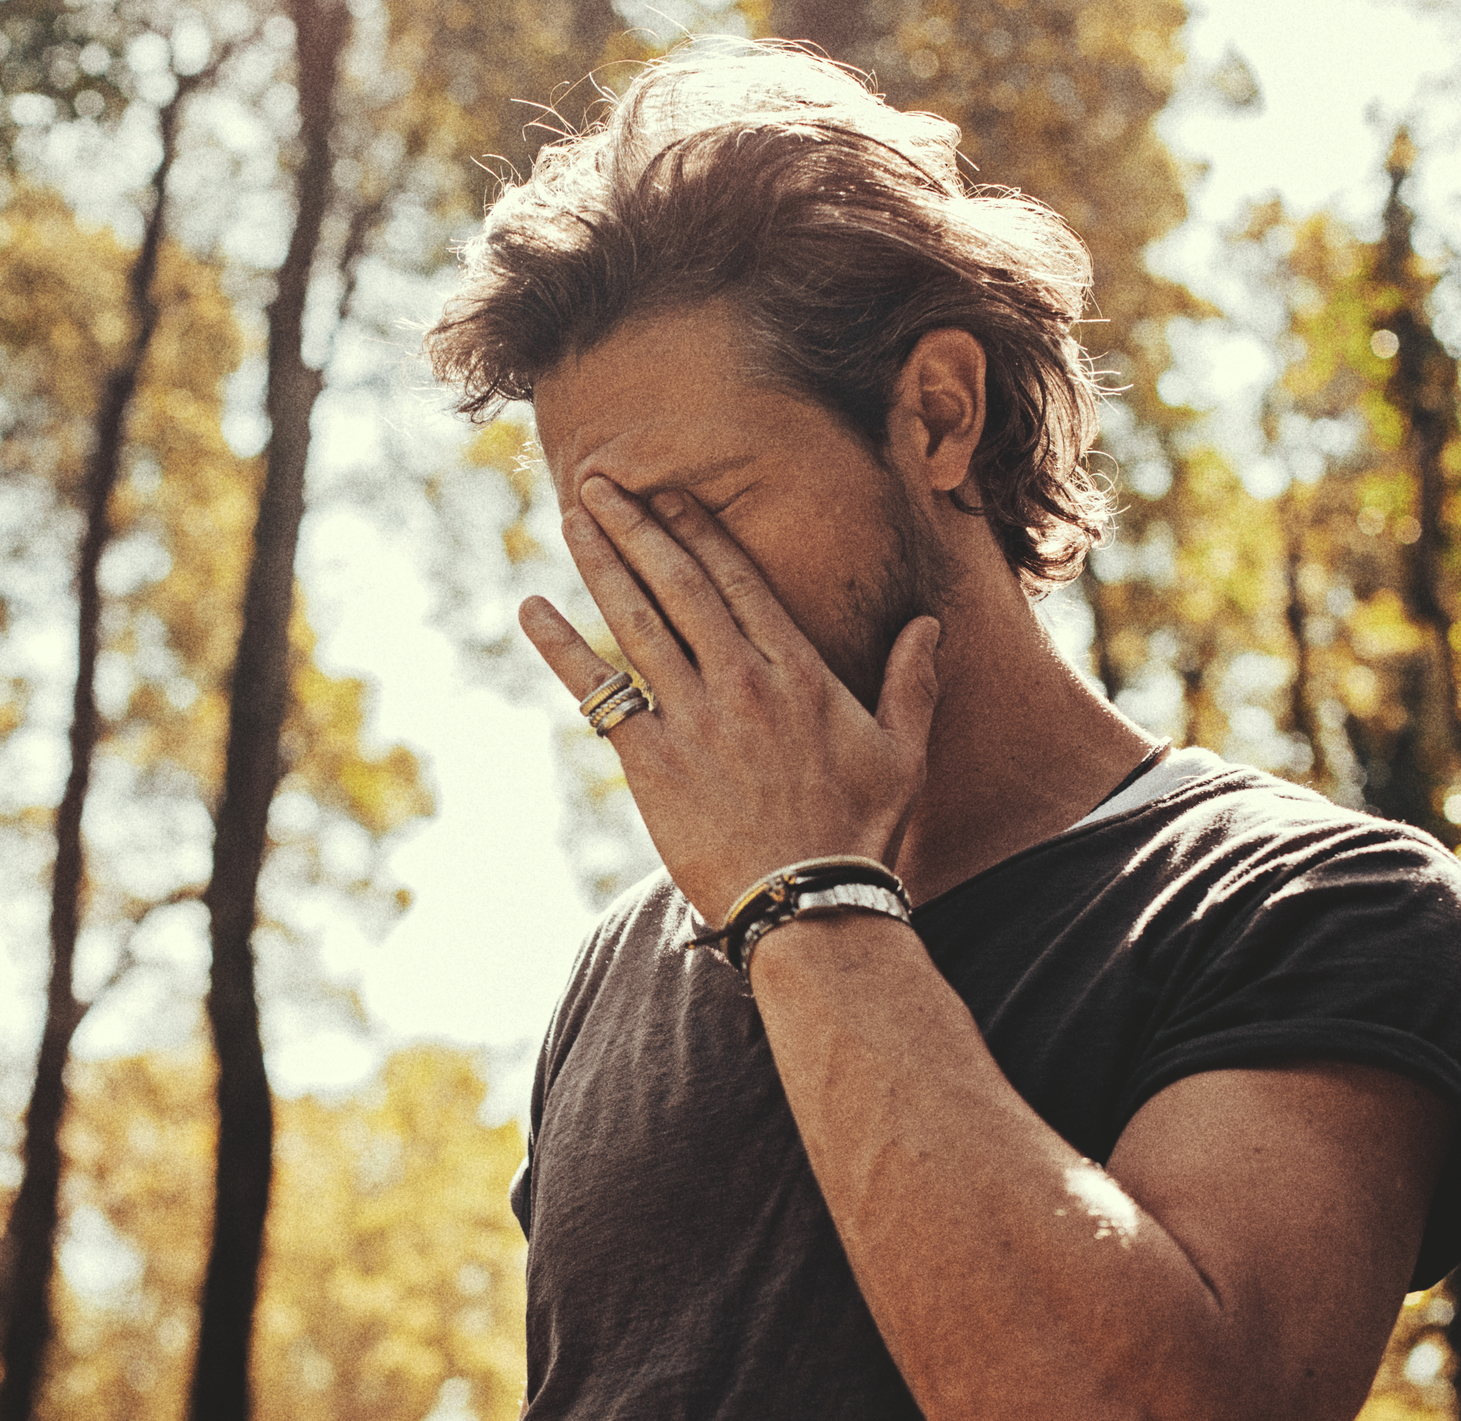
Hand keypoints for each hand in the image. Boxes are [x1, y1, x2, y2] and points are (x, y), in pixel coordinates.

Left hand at [520, 476, 941, 924]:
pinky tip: (532, 609)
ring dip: (600, 563)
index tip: (668, 494)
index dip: (699, 531)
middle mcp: (740, 678)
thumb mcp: (902, 751)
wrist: (809, 900)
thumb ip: (911, 682)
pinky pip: (599, 692)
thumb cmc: (859, 832)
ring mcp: (693, 715)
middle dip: (637, 525)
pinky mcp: (652, 760)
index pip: (738, 580)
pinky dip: (562, 648)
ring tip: (570, 516)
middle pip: (679, 583)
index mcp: (797, 669)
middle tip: (599, 480)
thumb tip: (928, 626)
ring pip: (636, 620)